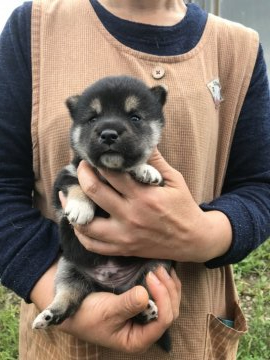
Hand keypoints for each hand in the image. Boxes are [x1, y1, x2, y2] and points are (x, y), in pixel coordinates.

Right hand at [31, 263, 180, 352]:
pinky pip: (161, 297)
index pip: (162, 321)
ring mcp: (146, 319)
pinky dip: (164, 284)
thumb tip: (145, 295)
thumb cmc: (88, 314)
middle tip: (158, 270)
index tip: (151, 277)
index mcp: (138, 339)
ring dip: (169, 286)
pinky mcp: (143, 307)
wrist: (74, 308)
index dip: (162, 298)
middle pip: (170, 312)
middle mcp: (146, 330)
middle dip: (168, 290)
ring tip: (161, 268)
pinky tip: (161, 272)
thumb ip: (126, 304)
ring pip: (169, 304)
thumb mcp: (106, 310)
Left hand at [69, 149, 231, 261]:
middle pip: (94, 191)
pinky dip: (80, 233)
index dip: (98, 161)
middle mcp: (131, 216)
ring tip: (70, 195)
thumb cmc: (184, 207)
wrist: (193, 240)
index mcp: (144, 196)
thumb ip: (156, 161)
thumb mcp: (175, 180)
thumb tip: (141, 140)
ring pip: (86, 223)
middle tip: (81, 167)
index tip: (94, 155)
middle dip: (82, 175)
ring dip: (73, 207)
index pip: (111, 173)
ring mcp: (125, 236)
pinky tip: (78, 221)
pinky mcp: (123, 249)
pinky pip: (93, 245)